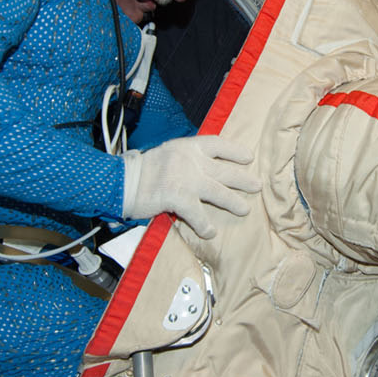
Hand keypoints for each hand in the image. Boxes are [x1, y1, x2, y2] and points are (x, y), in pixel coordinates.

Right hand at [121, 135, 259, 238]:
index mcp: (187, 147)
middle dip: (243, 179)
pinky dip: (205, 225)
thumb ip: (186, 159)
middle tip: (256, 186)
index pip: (217, 144)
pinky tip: (210, 232)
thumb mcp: (167, 154)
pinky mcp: (177, 197)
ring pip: (218, 191)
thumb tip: (205, 169)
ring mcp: (185, 178)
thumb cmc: (141, 171)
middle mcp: (189, 160)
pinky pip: (198, 214)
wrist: (120, 181)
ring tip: (244, 209)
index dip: (235, 151)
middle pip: (224, 170)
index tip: (248, 157)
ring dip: (233, 202)